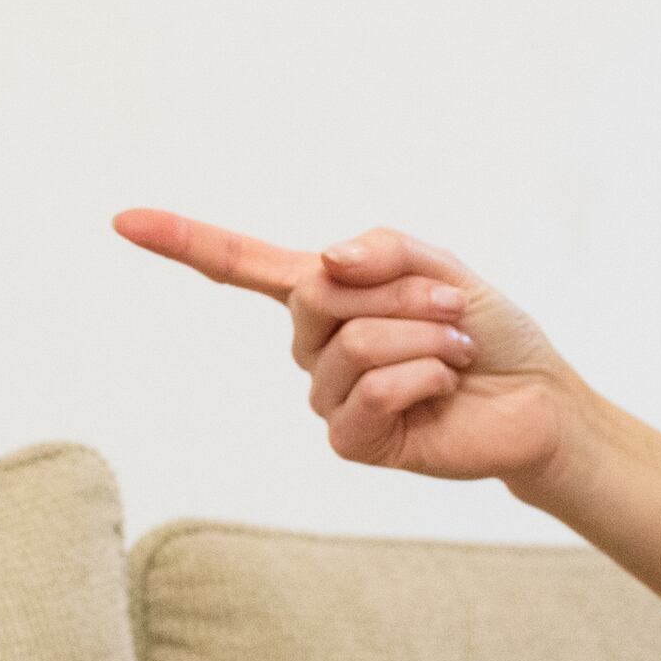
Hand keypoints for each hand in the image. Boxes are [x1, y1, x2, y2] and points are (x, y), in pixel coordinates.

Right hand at [113, 210, 585, 490]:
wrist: (537, 399)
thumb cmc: (486, 332)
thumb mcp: (438, 266)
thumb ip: (379, 251)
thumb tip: (322, 264)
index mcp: (325, 295)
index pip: (239, 265)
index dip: (183, 241)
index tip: (123, 221)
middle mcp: (315, 344)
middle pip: (316, 295)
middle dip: (399, 294)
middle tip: (450, 311)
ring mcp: (330, 394)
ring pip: (352, 345)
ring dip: (422, 340)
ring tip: (454, 353)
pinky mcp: (354, 440)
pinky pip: (368, 393)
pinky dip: (420, 380)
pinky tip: (443, 389)